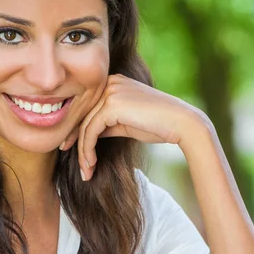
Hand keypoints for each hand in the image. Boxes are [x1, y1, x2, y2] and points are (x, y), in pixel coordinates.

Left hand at [60, 74, 208, 180]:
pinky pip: (90, 130)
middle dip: (75, 142)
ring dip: (83, 152)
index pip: (87, 107)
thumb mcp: (126, 122)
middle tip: (79, 165)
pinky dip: (87, 150)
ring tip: (87, 172)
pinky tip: (91, 164)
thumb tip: (89, 134)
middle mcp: (109, 82)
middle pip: (82, 115)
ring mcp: (110, 91)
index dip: (77, 130)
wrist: (182, 124)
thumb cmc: (158, 125)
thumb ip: (107, 123)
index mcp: (113, 82)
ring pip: (84, 125)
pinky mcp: (111, 105)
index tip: (72, 150)